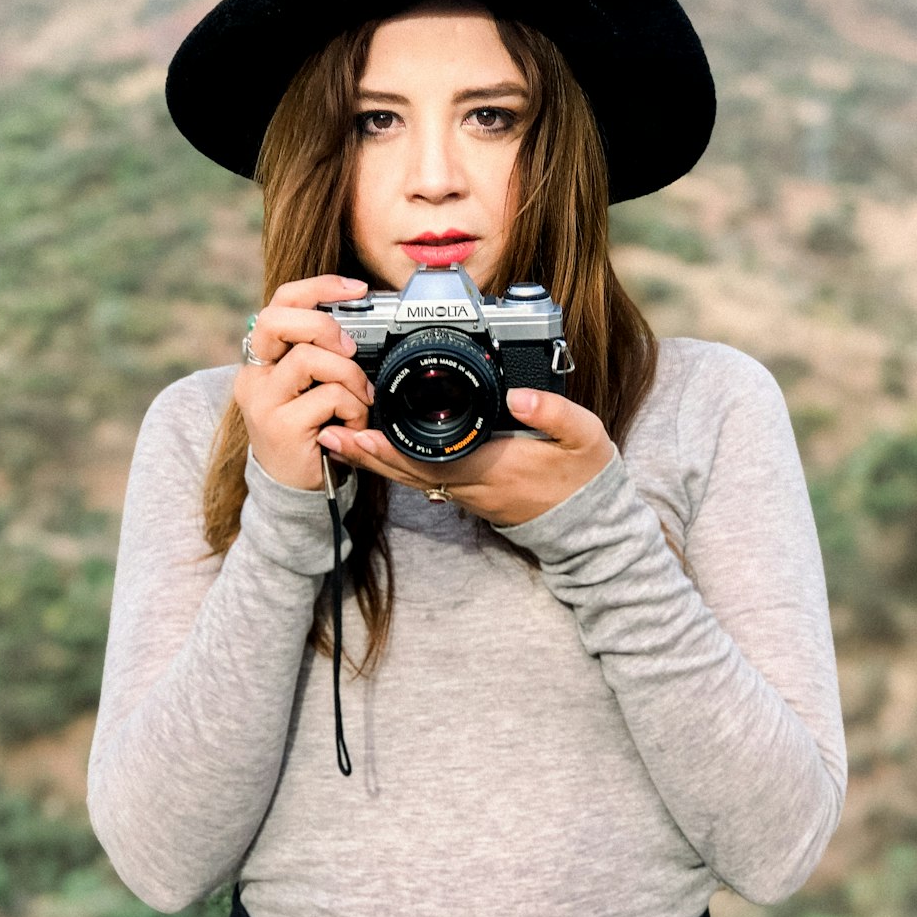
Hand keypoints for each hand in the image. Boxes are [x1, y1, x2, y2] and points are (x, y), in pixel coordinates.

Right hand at [234, 274, 374, 490]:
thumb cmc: (312, 434)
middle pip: (279, 319)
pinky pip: (329, 397)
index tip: (356, 288)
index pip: (280, 303)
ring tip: (360, 401)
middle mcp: (254, 376)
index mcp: (263, 359)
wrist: (296, 491)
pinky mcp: (280, 426)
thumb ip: (323, 356)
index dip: (318, 287)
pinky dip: (354, 409)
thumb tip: (362, 322)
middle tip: (351, 350)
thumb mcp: (315, 389)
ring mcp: (263, 401)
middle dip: (325, 326)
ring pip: (310, 358)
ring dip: (350, 376)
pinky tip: (353, 425)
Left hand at [316, 387, 614, 525]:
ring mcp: (467, 491)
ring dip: (372, 459)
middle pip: (406, 470)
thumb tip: (521, 395)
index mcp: (493, 468)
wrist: (589, 521)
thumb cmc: (583, 476)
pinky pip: (422, 478)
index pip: (432, 458)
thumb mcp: (584, 438)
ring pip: (409, 476)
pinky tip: (373, 450)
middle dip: (365, 453)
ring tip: (336, 438)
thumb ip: (554, 414)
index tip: (360, 431)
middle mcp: (471, 485)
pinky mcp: (468, 491)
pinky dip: (394, 464)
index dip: (392, 448)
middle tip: (326, 432)